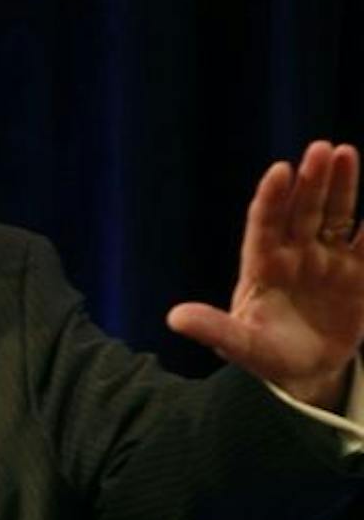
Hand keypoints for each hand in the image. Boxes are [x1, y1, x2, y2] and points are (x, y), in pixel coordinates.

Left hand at [169, 141, 363, 409]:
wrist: (304, 371)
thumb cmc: (264, 354)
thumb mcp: (239, 346)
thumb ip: (214, 330)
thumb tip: (174, 319)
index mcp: (262, 266)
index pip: (264, 225)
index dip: (270, 198)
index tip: (279, 170)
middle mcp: (294, 255)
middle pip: (303, 211)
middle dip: (312, 181)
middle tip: (322, 148)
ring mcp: (326, 261)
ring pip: (335, 216)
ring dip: (343, 187)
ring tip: (347, 152)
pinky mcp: (356, 274)